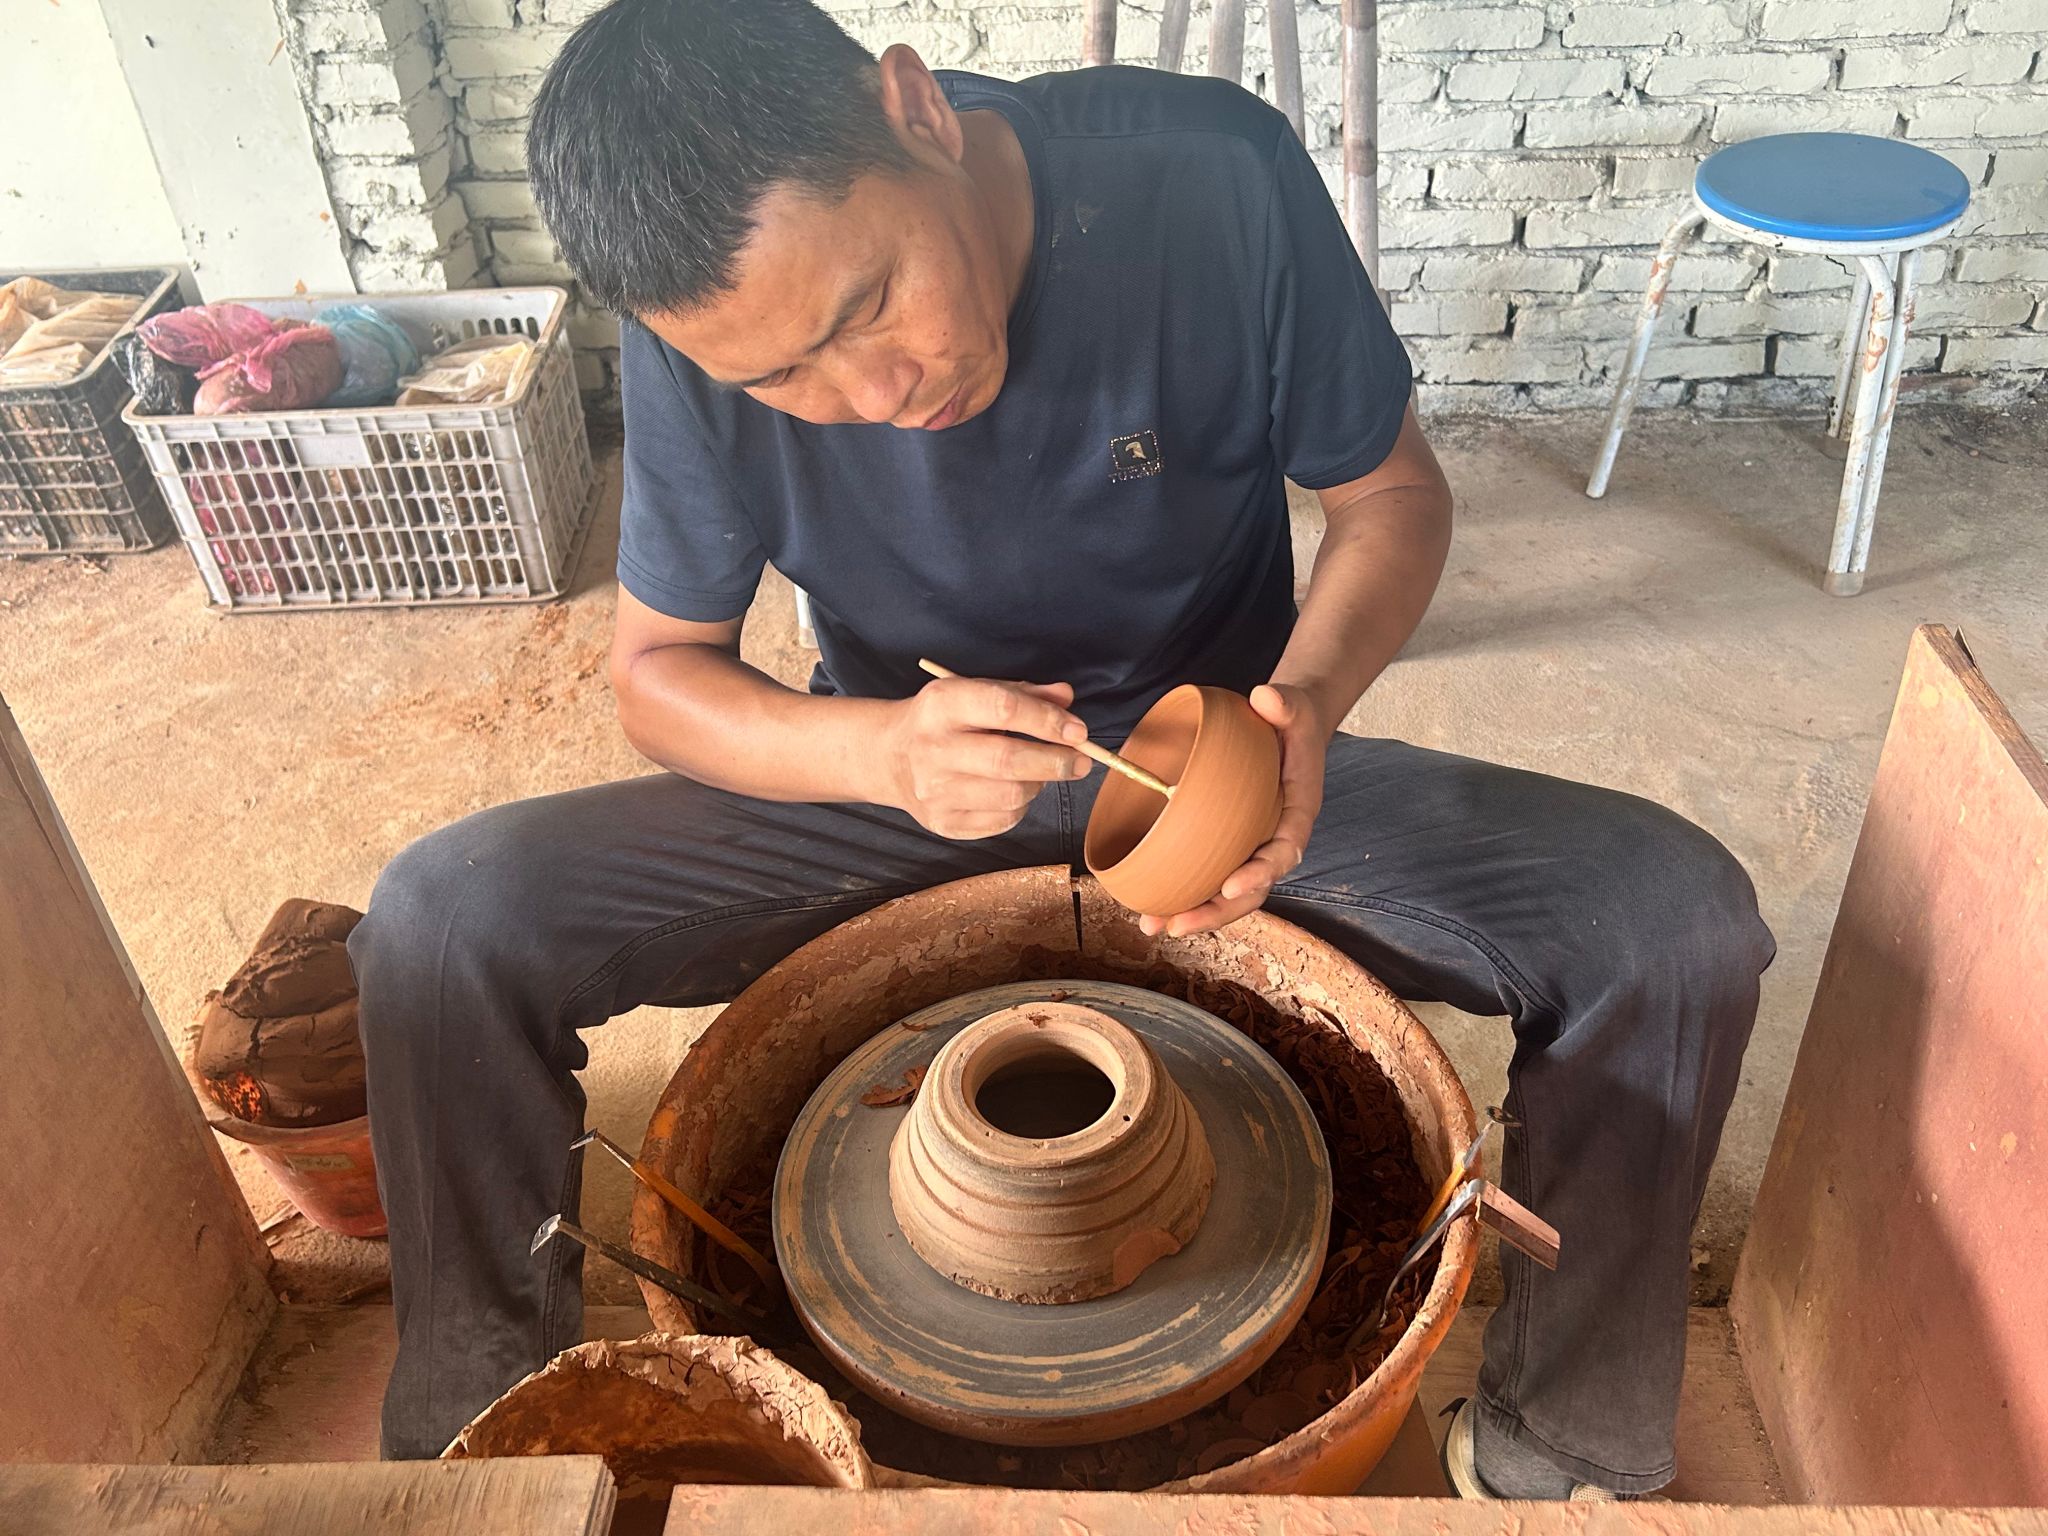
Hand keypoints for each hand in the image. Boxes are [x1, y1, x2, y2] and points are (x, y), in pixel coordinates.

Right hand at [882, 675, 1091, 838]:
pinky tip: (1014, 790)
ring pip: (1011, 796)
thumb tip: (1066, 698)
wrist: (889, 756)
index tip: (1078, 731)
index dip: (1047, 720)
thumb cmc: (944, 720)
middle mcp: (933, 748)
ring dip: (1039, 784)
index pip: (1002, 709)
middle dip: (1056, 762)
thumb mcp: (975, 692)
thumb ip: (1023, 693)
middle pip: (1008, 761)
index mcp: (942, 704)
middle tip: (1082, 761)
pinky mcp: (942, 823)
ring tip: (1040, 772)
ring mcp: (934, 791)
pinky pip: (1002, 821)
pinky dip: (1021, 807)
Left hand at [1139, 683, 1325, 937]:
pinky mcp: (1230, 843)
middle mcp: (1276, 838)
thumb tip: (1265, 697)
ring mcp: (1252, 845)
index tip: (1232, 886)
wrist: (1284, 727)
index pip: (1285, 851)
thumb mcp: (1291, 705)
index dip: (1261, 873)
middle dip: (1217, 912)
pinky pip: (1211, 875)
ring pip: (1229, 893)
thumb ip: (1284, 702)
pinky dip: (1185, 893)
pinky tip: (1150, 904)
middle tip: (1178, 923)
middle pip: (1253, 889)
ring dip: (1194, 913)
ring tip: (1153, 924)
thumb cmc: (1288, 720)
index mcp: (1297, 812)